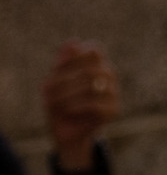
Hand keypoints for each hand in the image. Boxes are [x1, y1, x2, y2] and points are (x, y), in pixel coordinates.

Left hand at [41, 41, 115, 170]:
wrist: (64, 133)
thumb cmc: (59, 105)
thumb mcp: (54, 84)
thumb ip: (62, 62)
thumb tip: (73, 41)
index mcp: (97, 64)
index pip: (95, 49)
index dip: (76, 56)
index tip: (55, 68)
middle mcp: (109, 75)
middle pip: (90, 68)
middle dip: (64, 80)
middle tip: (45, 91)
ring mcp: (113, 92)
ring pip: (92, 86)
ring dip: (66, 95)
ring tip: (51, 104)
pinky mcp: (113, 110)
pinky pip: (95, 104)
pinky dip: (76, 108)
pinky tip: (67, 112)